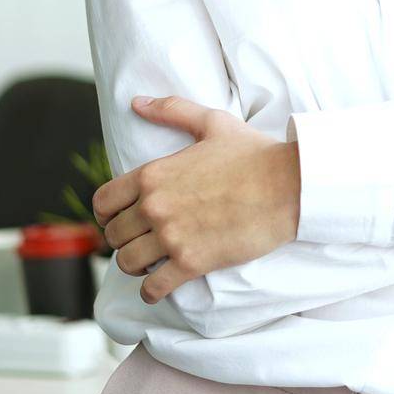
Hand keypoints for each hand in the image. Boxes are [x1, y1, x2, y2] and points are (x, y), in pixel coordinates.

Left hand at [92, 96, 300, 304]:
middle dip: (125, 238)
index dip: (107, 212)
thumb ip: (172, 110)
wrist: (290, 185)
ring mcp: (172, 236)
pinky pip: (153, 287)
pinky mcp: (191, 262)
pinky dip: (152, 291)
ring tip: (151, 262)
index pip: (103, 202)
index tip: (120, 217)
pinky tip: (159, 286)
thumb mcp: (213, 123)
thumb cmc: (255, 154)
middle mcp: (155, 206)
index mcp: (153, 174)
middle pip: (114, 234)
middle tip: (142, 239)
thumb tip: (137, 102)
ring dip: (136, 265)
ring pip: (127, 262)